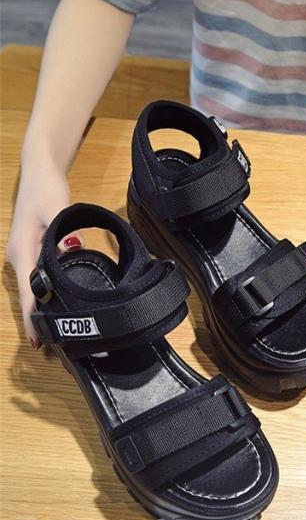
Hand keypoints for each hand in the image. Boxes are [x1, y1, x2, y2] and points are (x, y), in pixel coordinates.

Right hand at [7, 167, 82, 347]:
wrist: (40, 174)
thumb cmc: (46, 190)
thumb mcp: (56, 209)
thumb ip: (62, 231)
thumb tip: (71, 251)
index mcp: (22, 250)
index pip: (27, 290)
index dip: (32, 316)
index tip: (37, 340)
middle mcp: (19, 256)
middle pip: (27, 294)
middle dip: (36, 319)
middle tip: (51, 345)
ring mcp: (23, 254)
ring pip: (31, 288)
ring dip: (40, 309)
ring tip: (53, 332)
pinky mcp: (31, 251)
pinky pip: (37, 278)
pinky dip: (43, 294)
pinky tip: (55, 304)